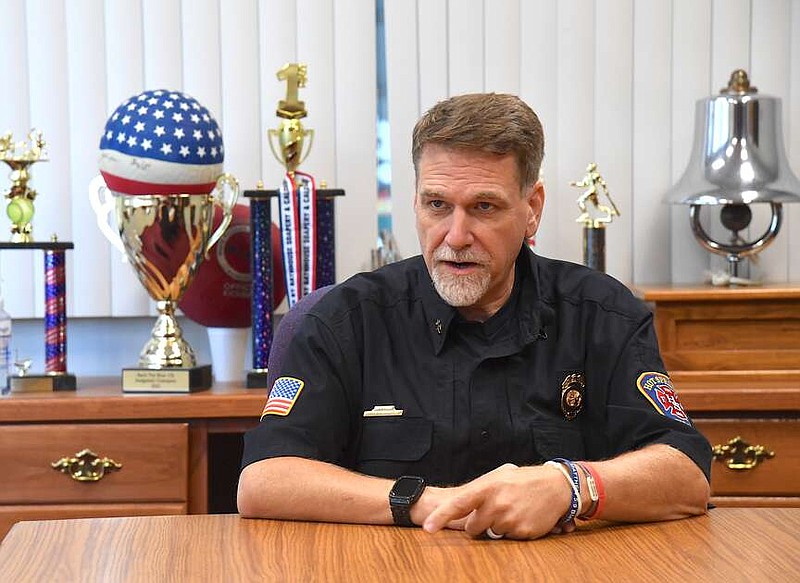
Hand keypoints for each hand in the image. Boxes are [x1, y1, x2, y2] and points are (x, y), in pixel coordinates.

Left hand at [421, 463, 571, 539]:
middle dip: (478, 522)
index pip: (459, 504)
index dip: (441, 516)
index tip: (428, 527)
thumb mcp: (498, 477)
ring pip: (491, 533)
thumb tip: (458, 507)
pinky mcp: (522, 533)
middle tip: (494, 509)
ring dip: (498, 525)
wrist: (557, 487)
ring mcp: (510, 520)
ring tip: (513, 509)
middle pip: (473, 526)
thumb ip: (478, 492)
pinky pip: (508, 538)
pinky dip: (512, 530)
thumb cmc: (523, 480)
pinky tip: (522, 516)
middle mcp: (497, 504)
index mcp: (488, 487)